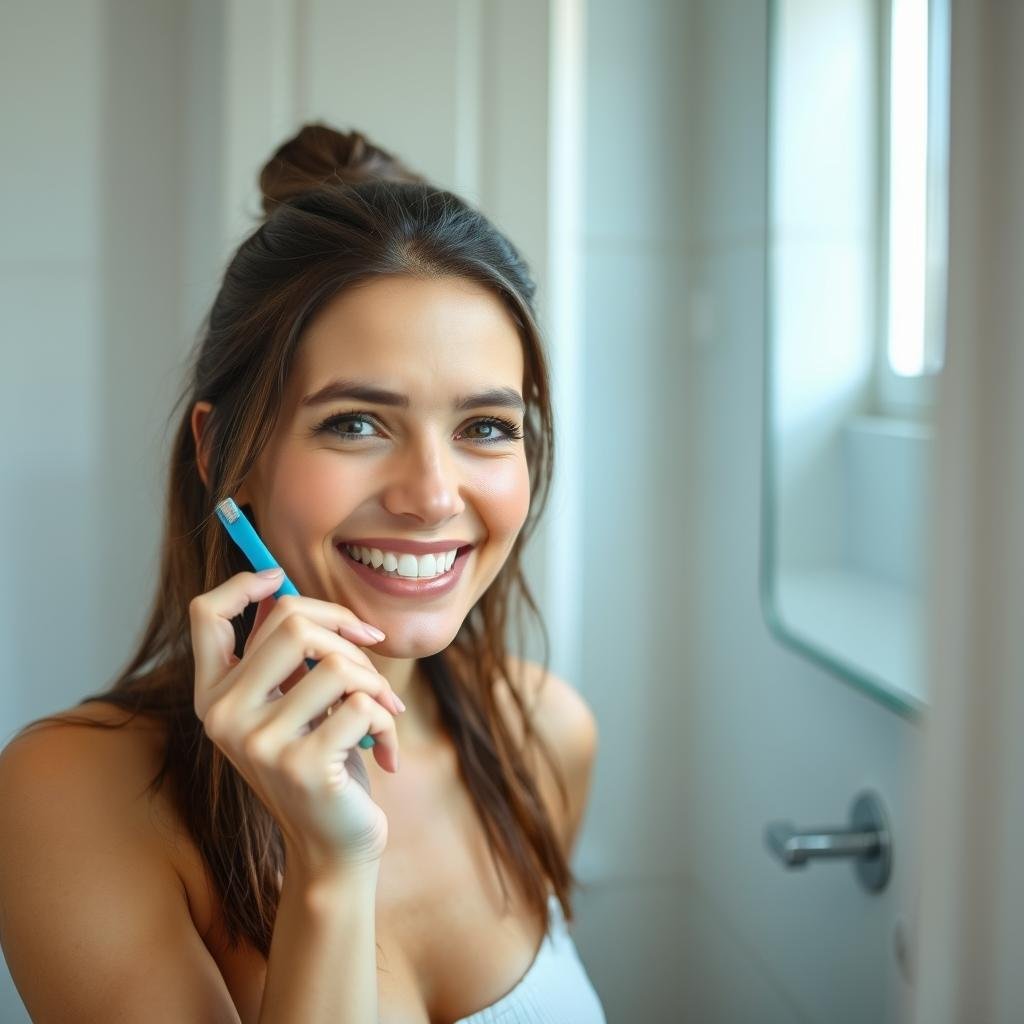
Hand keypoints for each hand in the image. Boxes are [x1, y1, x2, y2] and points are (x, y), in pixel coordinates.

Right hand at [190, 570, 402, 874]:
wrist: (335, 847)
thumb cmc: (324, 761)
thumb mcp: (294, 704)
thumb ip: (283, 657)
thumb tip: (285, 589)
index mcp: (215, 694)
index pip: (207, 614)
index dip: (244, 583)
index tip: (281, 578)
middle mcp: (224, 715)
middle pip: (292, 621)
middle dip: (347, 632)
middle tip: (370, 661)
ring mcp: (259, 742)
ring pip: (338, 663)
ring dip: (377, 684)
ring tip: (383, 714)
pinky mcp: (302, 765)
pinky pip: (365, 705)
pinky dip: (388, 721)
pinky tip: (384, 752)